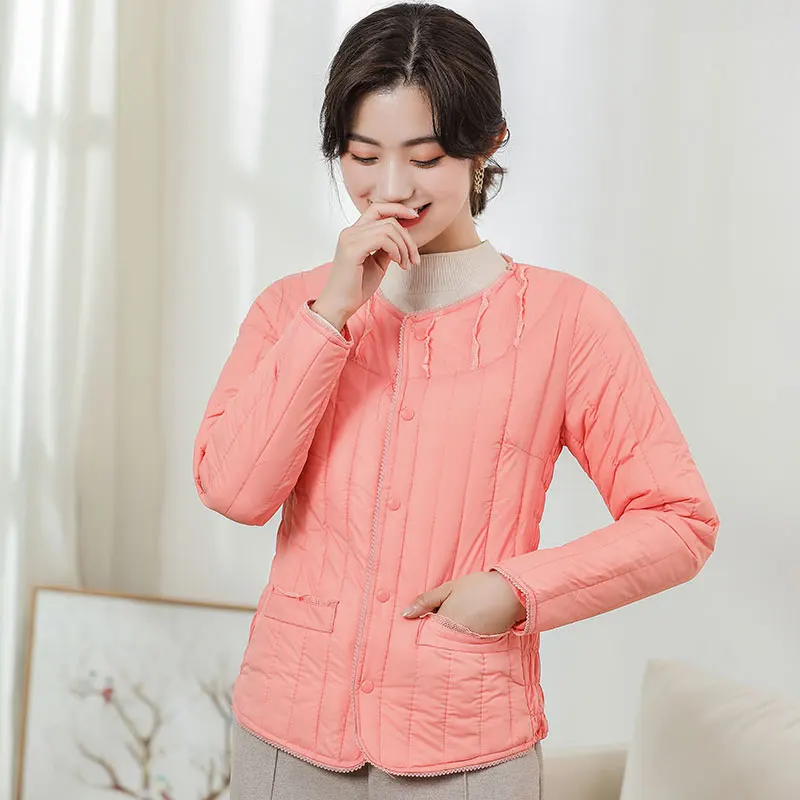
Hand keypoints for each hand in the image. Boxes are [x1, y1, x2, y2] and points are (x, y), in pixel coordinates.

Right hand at [312, 202, 421, 328]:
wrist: (339, 305)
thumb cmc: (355, 288)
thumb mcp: (377, 264)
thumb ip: (387, 249)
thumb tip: (403, 239)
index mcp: (355, 233)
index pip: (378, 208)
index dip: (398, 208)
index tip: (414, 216)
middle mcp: (350, 231)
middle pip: (388, 220)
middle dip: (408, 238)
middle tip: (414, 259)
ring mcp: (350, 238)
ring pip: (389, 228)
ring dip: (404, 247)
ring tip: (405, 264)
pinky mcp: (352, 249)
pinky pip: (383, 239)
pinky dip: (396, 250)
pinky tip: (397, 263)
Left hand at [400, 571, 525, 634]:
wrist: (510, 593)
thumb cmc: (478, 588)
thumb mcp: (448, 589)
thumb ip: (426, 601)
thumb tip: (406, 614)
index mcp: (444, 625)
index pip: (424, 632)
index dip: (421, 624)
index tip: (419, 618)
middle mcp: (454, 640)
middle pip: (435, 640)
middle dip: (433, 631)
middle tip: (440, 616)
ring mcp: (468, 645)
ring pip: (449, 643)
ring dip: (448, 634)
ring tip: (456, 617)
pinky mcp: (480, 647)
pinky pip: (463, 644)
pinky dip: (461, 636)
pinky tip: (466, 623)